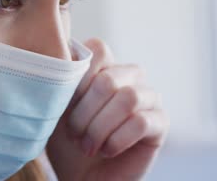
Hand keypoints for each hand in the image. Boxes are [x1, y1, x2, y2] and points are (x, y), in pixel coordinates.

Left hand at [47, 38, 168, 180]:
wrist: (80, 175)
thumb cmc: (65, 138)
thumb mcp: (55, 107)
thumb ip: (61, 80)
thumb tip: (60, 56)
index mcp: (103, 66)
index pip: (99, 48)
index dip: (79, 76)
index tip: (64, 102)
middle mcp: (128, 76)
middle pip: (108, 79)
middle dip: (84, 112)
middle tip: (73, 134)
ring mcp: (147, 97)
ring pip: (128, 98)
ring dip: (100, 127)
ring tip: (87, 145)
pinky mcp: (160, 122)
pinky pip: (141, 122)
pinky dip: (116, 140)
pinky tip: (106, 150)